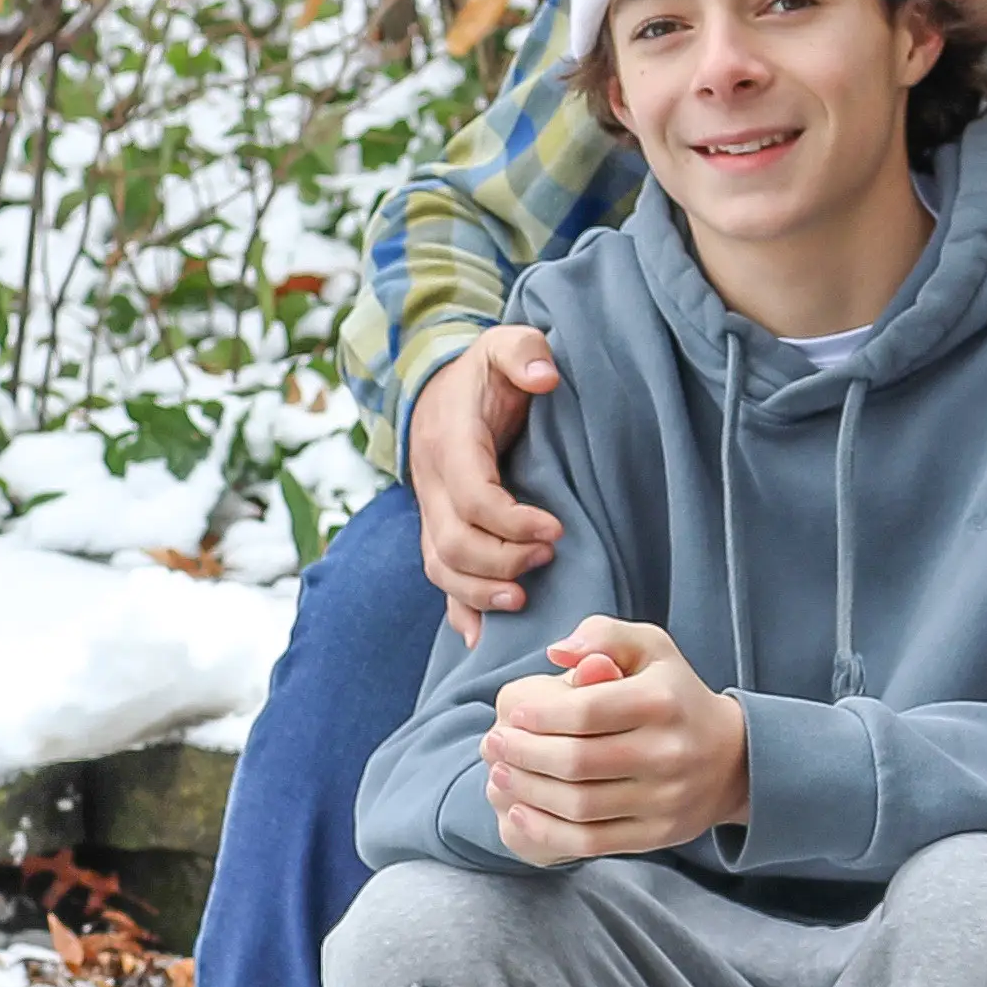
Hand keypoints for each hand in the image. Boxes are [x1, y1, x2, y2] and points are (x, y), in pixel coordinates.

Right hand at [409, 328, 565, 612]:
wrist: (436, 389)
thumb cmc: (483, 373)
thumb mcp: (503, 346)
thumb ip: (524, 353)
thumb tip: (546, 377)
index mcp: (450, 443)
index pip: (472, 497)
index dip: (511, 522)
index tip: (554, 529)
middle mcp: (433, 484)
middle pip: (454, 543)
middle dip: (501, 561)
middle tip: (547, 561)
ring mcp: (431, 513)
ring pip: (441, 568)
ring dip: (479, 593)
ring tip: (522, 602)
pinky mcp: (438, 531)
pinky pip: (439, 578)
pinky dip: (459, 611)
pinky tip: (484, 640)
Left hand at [481, 617, 749, 859]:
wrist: (731, 759)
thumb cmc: (673, 695)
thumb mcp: (651, 649)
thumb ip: (604, 635)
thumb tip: (557, 652)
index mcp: (662, 701)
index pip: (588, 711)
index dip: (541, 715)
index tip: (512, 715)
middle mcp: (668, 752)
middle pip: (578, 761)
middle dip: (524, 755)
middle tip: (492, 745)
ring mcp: (664, 798)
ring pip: (580, 805)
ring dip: (528, 792)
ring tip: (500, 774)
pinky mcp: (657, 833)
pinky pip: (592, 841)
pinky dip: (547, 830)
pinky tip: (520, 812)